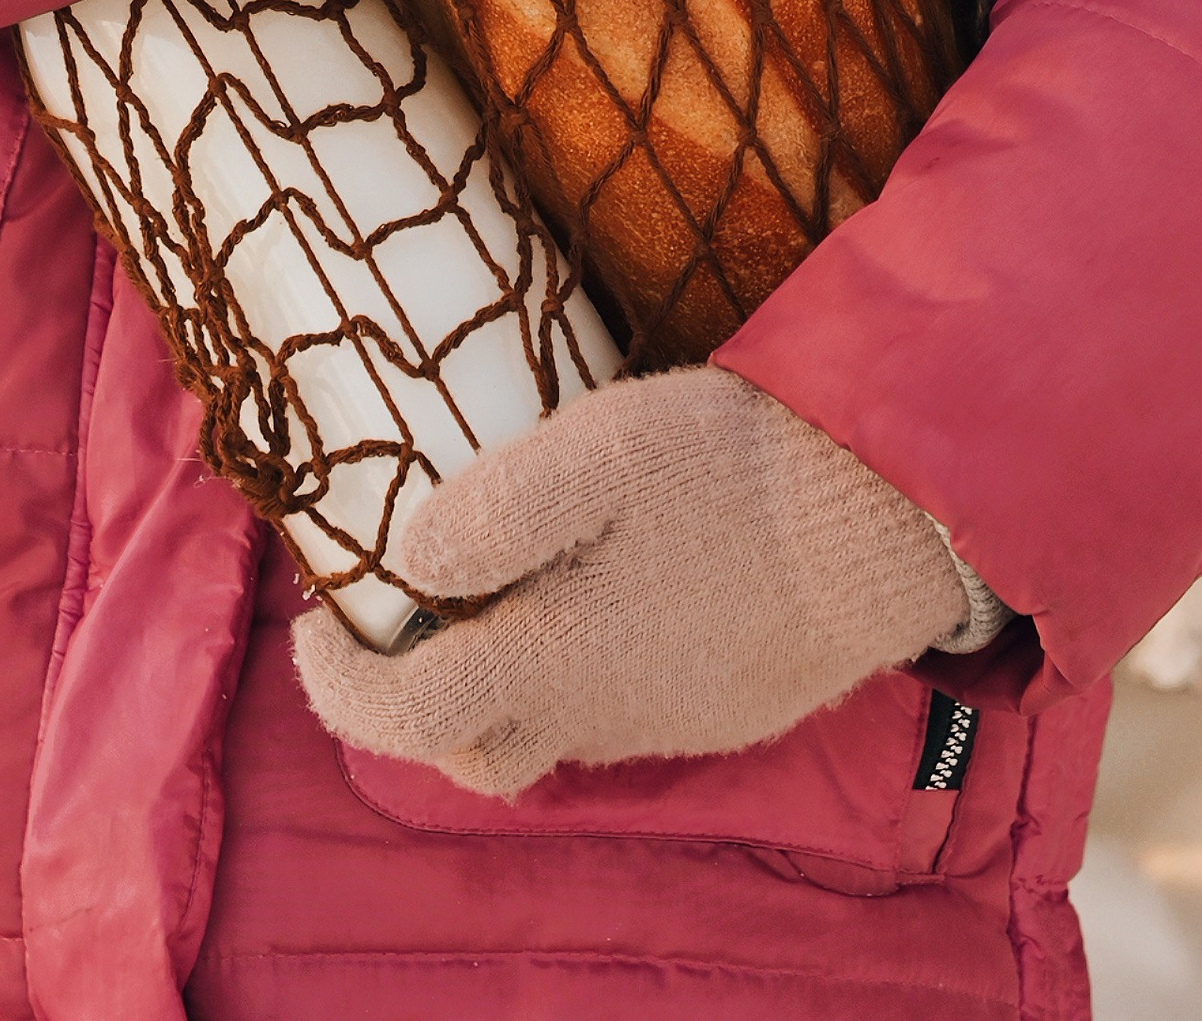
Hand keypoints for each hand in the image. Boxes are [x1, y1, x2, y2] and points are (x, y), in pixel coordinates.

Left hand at [293, 364, 1003, 795]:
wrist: (883, 521)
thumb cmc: (735, 474)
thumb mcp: (604, 451)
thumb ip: (497, 509)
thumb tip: (406, 563)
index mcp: (551, 659)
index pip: (406, 716)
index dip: (339, 684)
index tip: (318, 623)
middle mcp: (595, 715)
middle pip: (467, 749)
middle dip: (410, 697)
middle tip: (401, 610)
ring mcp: (659, 721)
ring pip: (542, 735)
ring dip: (493, 683)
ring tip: (492, 588)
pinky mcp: (715, 707)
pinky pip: (611, 714)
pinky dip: (570, 671)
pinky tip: (597, 588)